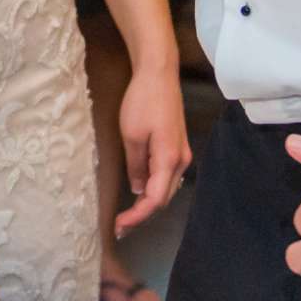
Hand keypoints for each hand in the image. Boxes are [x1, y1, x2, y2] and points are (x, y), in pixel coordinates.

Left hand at [114, 64, 192, 237]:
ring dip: (149, 203)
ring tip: (128, 214)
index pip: (155, 200)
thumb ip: (136, 166)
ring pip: (167, 188)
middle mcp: (181, 161)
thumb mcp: (132, 135)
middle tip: (120, 225)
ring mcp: (182, 153)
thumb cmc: (143, 101)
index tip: (119, 226)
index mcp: (169, 160)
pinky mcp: (177, 146)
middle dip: (142, 214)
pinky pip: (167, 176)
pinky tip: (141, 191)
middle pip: (164, 198)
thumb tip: (139, 190)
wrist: (159, 74)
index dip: (137, 216)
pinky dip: (154, 188)